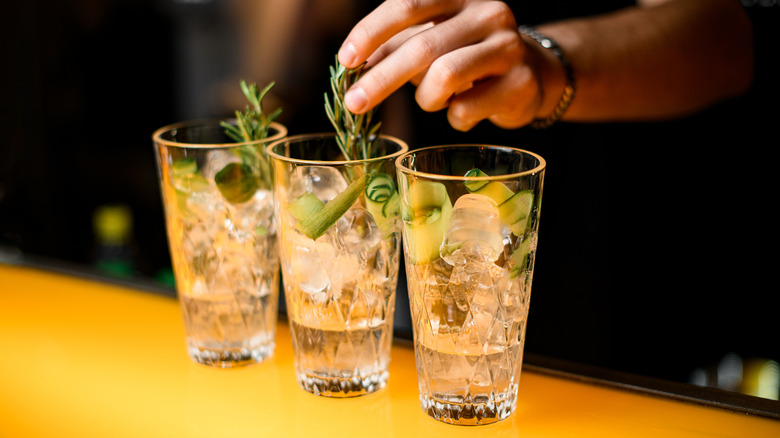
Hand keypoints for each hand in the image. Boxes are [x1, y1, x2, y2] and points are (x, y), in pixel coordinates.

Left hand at [338, 0, 547, 130]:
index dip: (372, 31)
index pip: (408, 4)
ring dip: (425, 99)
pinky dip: (453, 117)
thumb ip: (394, 46)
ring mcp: (508, 47)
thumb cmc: (467, 55)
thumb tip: (352, 63)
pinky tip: (463, 110)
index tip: (346, 59)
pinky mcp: (521, 83)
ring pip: (445, 78)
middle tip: (354, 104)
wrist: (531, 74)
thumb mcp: (430, 42)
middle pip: (422, 46)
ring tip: (432, 101)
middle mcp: (487, 12)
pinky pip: (466, 109)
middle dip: (381, 79)